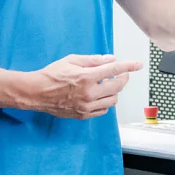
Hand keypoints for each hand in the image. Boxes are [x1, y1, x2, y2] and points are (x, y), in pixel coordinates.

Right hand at [27, 54, 141, 118]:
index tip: (138, 65)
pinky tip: (100, 96)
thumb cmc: (52, 75)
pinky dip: (106, 102)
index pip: (114, 71)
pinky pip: (103, 110)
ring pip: (112, 100)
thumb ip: (93, 60)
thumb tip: (111, 59)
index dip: (128, 66)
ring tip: (107, 85)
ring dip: (114, 92)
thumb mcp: (72, 60)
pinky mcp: (83, 114)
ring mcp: (86, 106)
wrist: (36, 92)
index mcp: (86, 77)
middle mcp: (89, 93)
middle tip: (120, 75)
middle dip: (122, 79)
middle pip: (117, 87)